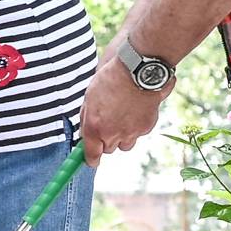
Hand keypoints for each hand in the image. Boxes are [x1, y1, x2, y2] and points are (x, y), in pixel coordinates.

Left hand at [78, 51, 172, 166]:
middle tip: (107, 123)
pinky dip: (136, 125)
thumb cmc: (111, 78)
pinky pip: (138, 133)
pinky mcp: (145, 127)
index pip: (91, 155)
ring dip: (122, 135)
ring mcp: (130, 132)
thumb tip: (85, 131)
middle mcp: (112, 134)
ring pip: (125, 144)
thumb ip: (87, 117)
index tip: (90, 159)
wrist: (138, 70)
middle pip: (108, 149)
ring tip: (122, 115)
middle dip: (106, 140)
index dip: (91, 159)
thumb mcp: (89, 96)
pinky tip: (135, 109)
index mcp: (94, 127)